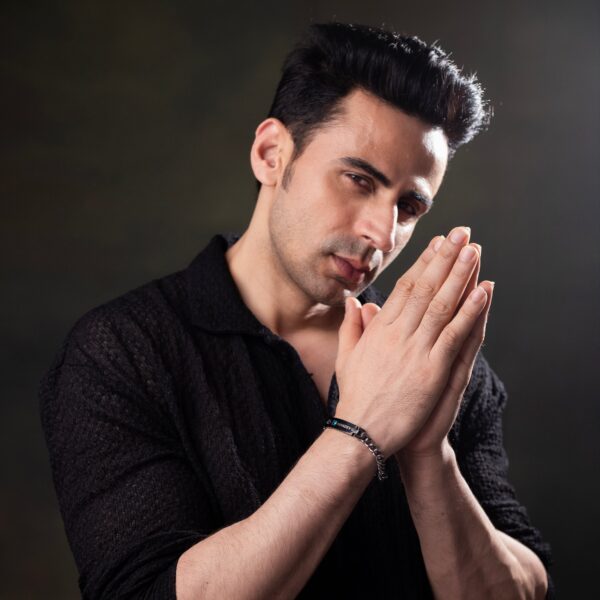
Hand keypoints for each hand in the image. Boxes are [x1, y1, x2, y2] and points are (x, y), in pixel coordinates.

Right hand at [334, 227, 489, 456]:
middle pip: (426, 288)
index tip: (437, 244)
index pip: (405, 288)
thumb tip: (355, 302)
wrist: (360, 431)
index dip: (424, 263)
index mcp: (379, 330)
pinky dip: (470, 312)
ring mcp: (416, 351)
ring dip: (461, 276)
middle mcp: (398, 334)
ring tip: (475, 251)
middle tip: (462, 234)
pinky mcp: (432, 371)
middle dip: (445, 258)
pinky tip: (483, 292)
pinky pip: (453, 335)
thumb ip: (352, 327)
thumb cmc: (355, 396)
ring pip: (442, 305)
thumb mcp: (347, 357)